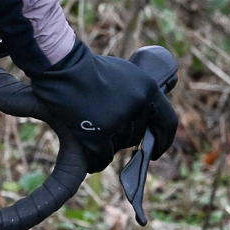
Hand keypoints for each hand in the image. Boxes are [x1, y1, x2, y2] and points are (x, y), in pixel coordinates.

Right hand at [27, 41, 178, 171]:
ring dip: (106, 147)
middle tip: (104, 132)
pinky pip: (101, 158)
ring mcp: (118, 121)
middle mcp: (137, 106)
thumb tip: (143, 113)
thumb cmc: (87, 69)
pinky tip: (89, 158)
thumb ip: (136, 93)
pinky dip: (95, 161)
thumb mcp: (123, 73)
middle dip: (122, 138)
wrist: (62, 68)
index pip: (167, 122)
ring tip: (91, 135)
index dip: (164, 140)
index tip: (155, 151)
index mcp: (147, 89)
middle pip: (135, 136)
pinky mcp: (99, 135)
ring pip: (117, 147)